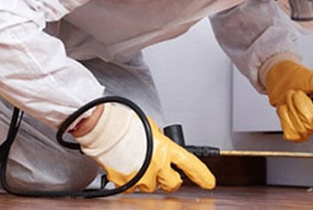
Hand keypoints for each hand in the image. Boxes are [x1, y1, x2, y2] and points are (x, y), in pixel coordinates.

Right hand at [74, 103, 215, 192]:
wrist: (104, 128)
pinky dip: (130, 180)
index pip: (190, 164)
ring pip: (151, 187)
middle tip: (162, 172)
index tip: (208, 182)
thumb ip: (160, 140)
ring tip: (136, 161)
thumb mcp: (151, 127)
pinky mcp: (126, 183)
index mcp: (166, 148)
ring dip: (147, 178)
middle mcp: (157, 165)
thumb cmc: (125, 124)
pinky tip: (126, 166)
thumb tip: (161, 146)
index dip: (202, 175)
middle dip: (169, 180)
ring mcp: (142, 176)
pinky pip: (132, 188)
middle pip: (172, 183)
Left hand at [265, 60, 312, 141]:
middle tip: (300, 94)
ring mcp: (304, 129)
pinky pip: (289, 132)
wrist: (283, 78)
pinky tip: (287, 107)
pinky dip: (285, 116)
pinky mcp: (291, 131)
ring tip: (293, 98)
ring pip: (299, 129)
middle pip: (311, 127)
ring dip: (292, 108)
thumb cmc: (302, 79)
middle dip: (302, 105)